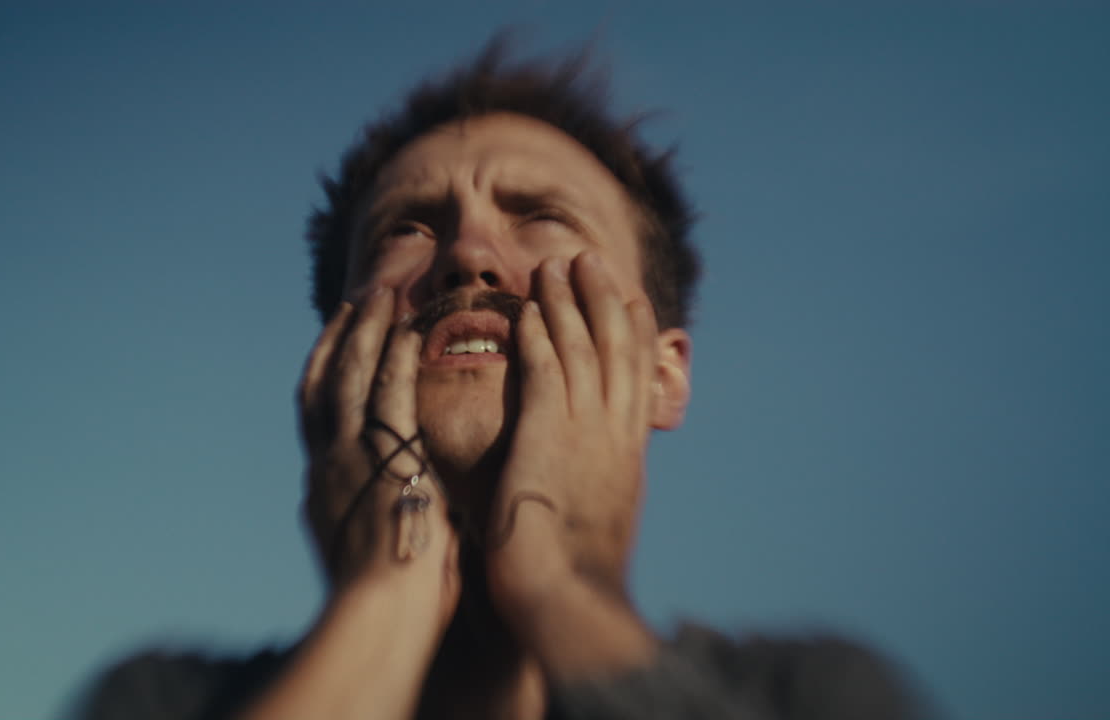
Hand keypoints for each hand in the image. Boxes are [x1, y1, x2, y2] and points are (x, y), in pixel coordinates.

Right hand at [299, 287, 459, 627]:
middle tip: (360, 296)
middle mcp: (326, 464)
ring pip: (350, 376)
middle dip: (342, 334)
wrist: (381, 621)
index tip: (342, 334)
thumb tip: (398, 497)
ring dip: (366, 330)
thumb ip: (378, 513)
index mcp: (322, 485)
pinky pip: (386, 395)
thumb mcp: (373, 546)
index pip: (318, 409)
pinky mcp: (384, 460)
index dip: (329, 366)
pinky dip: (393, 358)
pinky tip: (406, 328)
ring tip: (382, 291)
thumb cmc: (391, 601)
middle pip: (325, 379)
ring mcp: (348, 459)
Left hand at [485, 251, 659, 622]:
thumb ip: (596, 488)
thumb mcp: (600, 522)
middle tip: (590, 258)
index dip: (633, 331)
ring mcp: (584, 430)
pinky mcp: (547, 434)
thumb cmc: (576, 578)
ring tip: (554, 264)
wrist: (568, 599)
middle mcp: (612, 433)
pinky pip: (544, 369)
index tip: (628, 296)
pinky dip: (537, 334)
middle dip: (603, 298)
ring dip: (566, 301)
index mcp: (627, 455)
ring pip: (581, 347)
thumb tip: (595, 484)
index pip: (634, 377)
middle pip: (615, 347)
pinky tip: (526, 308)